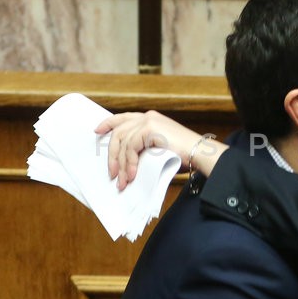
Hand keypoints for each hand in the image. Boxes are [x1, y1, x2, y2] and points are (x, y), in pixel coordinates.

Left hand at [94, 110, 224, 189]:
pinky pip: (131, 148)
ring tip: (122, 181)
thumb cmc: (185, 155)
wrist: (200, 153)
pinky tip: (133, 175)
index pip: (124, 118)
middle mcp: (147, 117)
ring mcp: (148, 121)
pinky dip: (130, 163)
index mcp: (150, 119)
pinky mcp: (149, 129)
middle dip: (112, 155)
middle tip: (112, 173)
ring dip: (121, 165)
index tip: (97, 131)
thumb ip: (144, 147)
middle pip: (119, 133)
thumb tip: (127, 163)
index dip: (108, 123)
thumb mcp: (159, 148)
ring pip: (123, 143)